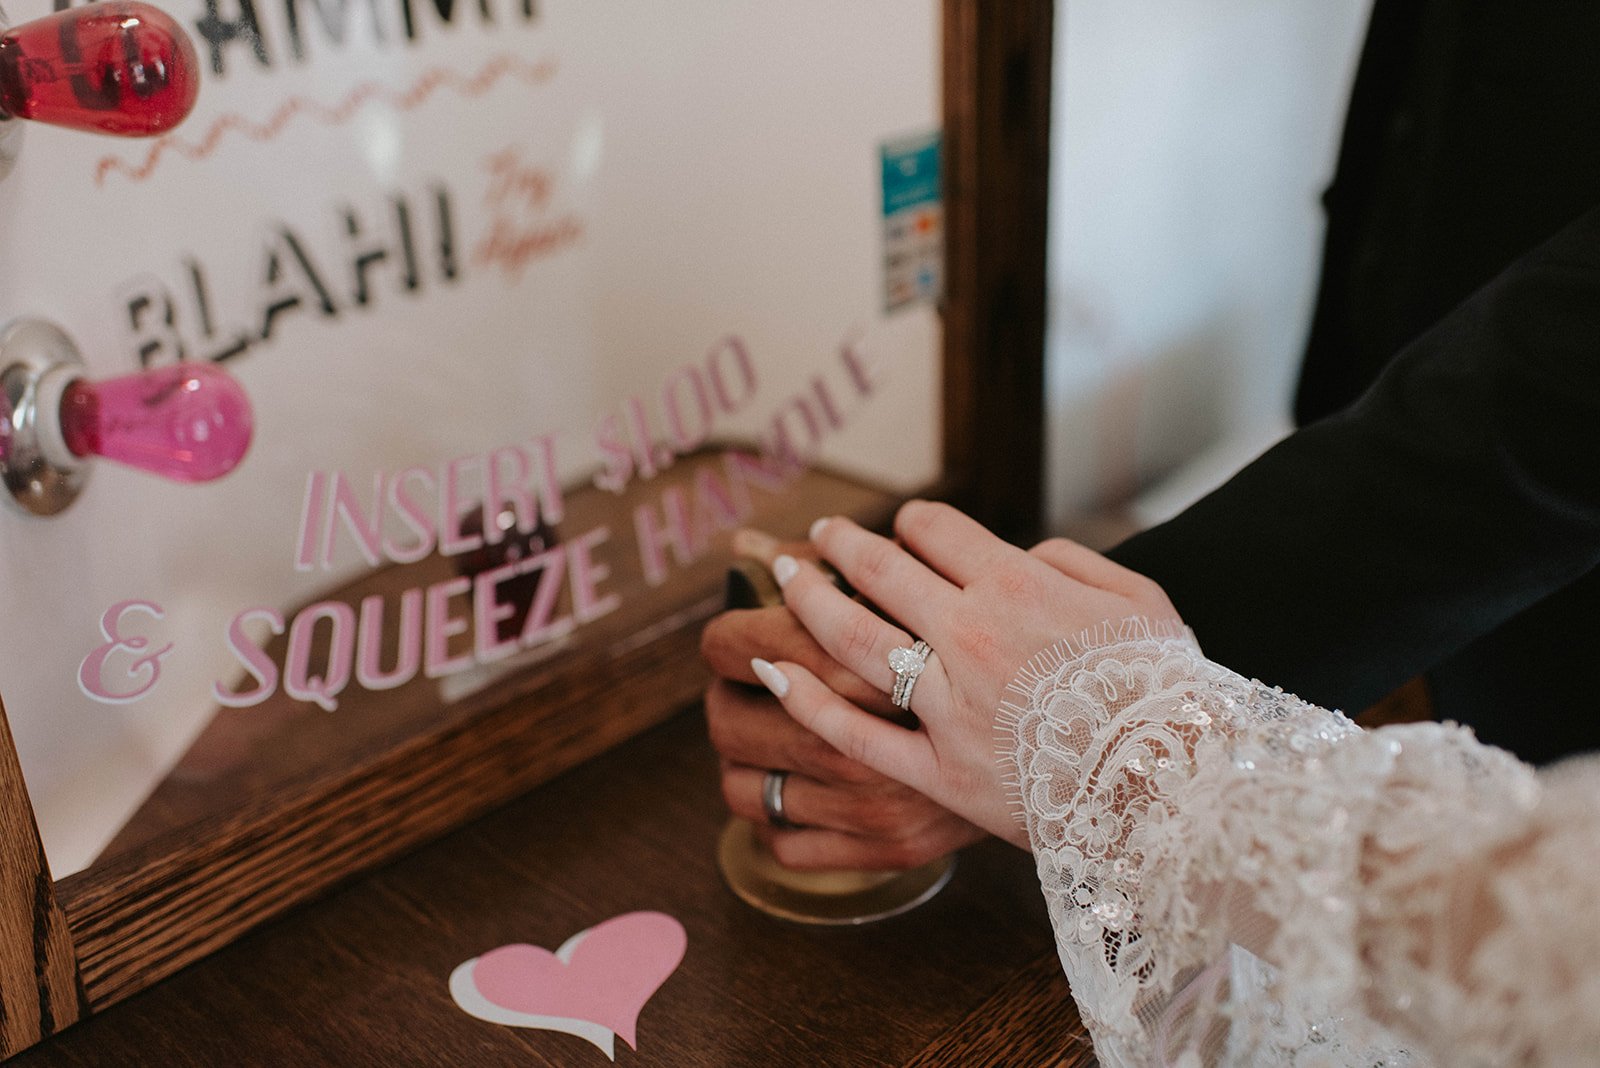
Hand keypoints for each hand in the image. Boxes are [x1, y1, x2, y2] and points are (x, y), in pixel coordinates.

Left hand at [751, 501, 1180, 846]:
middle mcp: (970, 637)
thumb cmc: (1165, 691)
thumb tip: (1023, 552)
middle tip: (820, 536)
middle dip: (842, 545)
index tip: (901, 526)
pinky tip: (774, 672)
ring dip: (809, 600)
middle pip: (882, 572)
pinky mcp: (937, 772)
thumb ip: (1072, 562)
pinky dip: (807, 700)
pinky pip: (855, 732)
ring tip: (786, 577)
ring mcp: (947, 706)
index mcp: (1018, 588)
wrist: (1176, 789)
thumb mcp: (1139, 601)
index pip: (936, 531)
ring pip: (853, 640)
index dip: (911, 521)